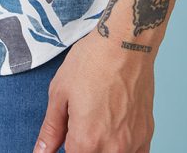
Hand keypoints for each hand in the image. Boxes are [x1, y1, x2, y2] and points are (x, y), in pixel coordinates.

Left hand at [32, 27, 155, 152]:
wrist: (125, 44)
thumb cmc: (91, 62)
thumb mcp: (60, 92)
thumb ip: (51, 129)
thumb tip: (41, 152)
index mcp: (86, 141)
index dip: (66, 146)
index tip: (68, 131)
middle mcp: (112, 149)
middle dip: (82, 146)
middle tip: (80, 122)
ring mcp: (132, 144)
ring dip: (101, 147)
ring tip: (97, 120)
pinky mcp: (146, 135)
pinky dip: (121, 148)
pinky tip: (114, 129)